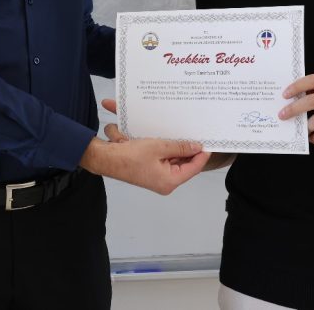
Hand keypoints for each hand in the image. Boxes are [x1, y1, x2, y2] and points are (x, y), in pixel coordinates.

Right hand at [83, 100, 209, 193]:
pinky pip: (162, 157)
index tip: (209, 141)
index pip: (194, 167)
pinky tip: (164, 136)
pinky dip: (162, 147)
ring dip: (173, 146)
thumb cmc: (129, 156)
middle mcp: (165, 181)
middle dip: (187, 148)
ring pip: (173, 159)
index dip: (202, 154)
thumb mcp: (158, 147)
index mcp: (169, 181)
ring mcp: (156, 176)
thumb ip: (179, 147)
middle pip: (184, 163)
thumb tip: (196, 146)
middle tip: (196, 132)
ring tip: (181, 133)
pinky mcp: (149, 169)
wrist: (104, 159)